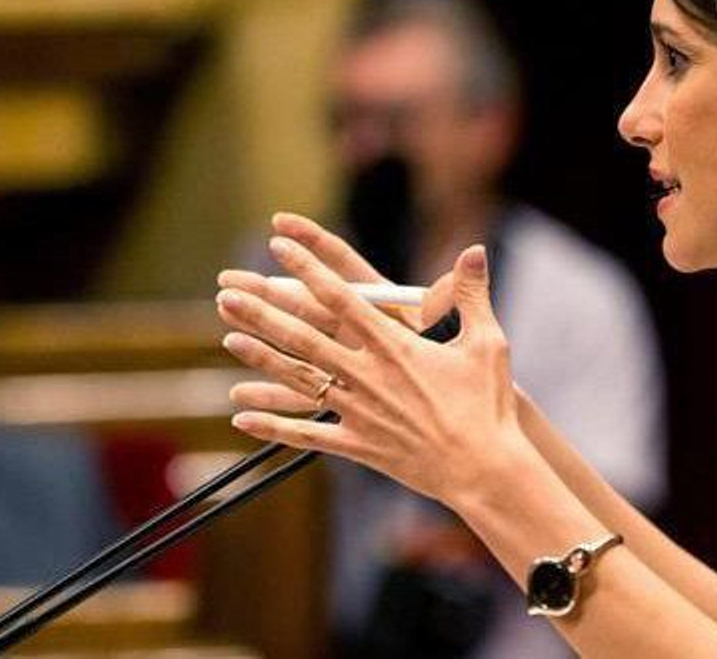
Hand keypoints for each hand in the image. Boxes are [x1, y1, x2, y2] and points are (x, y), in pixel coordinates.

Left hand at [216, 229, 524, 502]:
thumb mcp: (487, 342)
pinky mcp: (357, 445)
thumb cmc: (487, 405)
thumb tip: (475, 251)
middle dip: (265, 311)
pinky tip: (242, 417)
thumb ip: (471, 295)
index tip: (279, 249)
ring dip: (261, 358)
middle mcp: (369, 375)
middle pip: (305, 336)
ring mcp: (359, 411)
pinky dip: (273, 426)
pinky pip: (307, 434)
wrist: (483, 468)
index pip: (341, 299)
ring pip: (300, 380)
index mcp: (396, 346)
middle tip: (229, 292)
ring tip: (229, 338)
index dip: (307, 271)